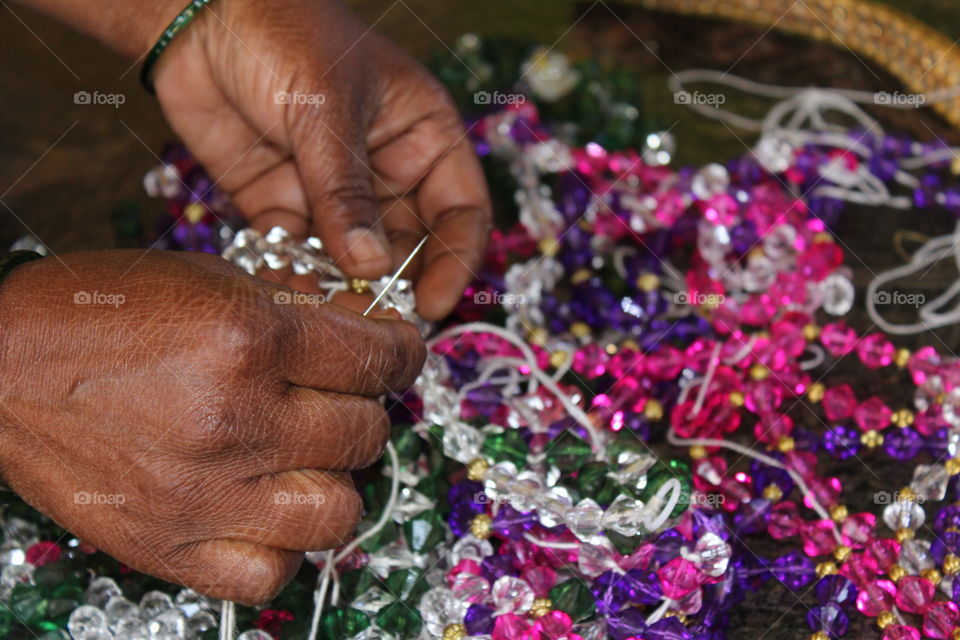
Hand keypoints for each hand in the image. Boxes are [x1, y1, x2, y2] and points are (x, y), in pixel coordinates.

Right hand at [0, 251, 424, 603]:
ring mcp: (205, 492)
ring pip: (338, 511)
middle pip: (365, 433)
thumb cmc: (97, 314)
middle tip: (337, 397)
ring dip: (334, 479)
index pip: (377, 358)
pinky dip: (282, 546)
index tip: (399, 351)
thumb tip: (366, 326)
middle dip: (362, 407)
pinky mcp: (170, 546)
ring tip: (305, 457)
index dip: (402, 351)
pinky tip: (264, 510)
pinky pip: (270, 573)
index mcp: (248, 339)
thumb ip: (296, 305)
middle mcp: (235, 419)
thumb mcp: (205, 279)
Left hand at [152, 0, 491, 319]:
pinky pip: (298, 252)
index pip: (461, 210)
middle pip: (408, 244)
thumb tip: (370, 268)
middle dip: (394, 284)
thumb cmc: (283, 33)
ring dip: (343, 288)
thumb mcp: (326, 109)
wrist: (198, 17)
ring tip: (329, 319)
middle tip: (375, 324)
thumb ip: (345, 192)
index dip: (455, 260)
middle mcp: (385, 169)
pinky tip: (286, 294)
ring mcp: (334, 191)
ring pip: (352, 257)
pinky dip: (294, 274)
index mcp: (422, 136)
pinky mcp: (283, 202)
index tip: (433, 304)